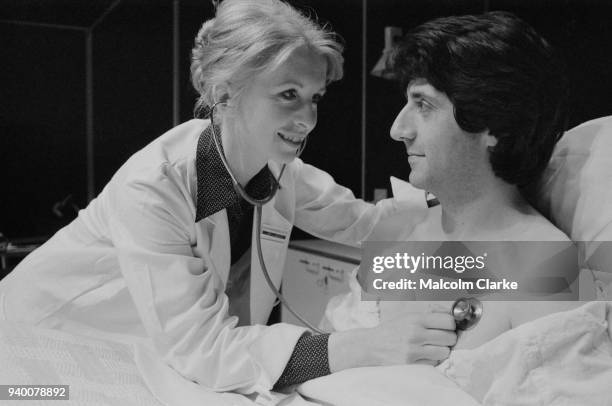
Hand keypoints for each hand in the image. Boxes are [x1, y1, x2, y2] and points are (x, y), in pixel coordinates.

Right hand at [329, 312, 456, 371]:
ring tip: (432, 348)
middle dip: (448, 339)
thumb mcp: (408, 316)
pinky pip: (434, 363)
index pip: (448, 321)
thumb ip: (429, 315)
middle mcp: (415, 333)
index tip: (447, 327)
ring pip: (444, 352)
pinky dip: (432, 360)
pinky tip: (423, 355)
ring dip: (441, 351)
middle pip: (450, 338)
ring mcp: (413, 349)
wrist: (371, 345)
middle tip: (440, 339)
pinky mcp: (411, 363)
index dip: (451, 325)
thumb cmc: (392, 330)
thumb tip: (452, 315)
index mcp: (416, 318)